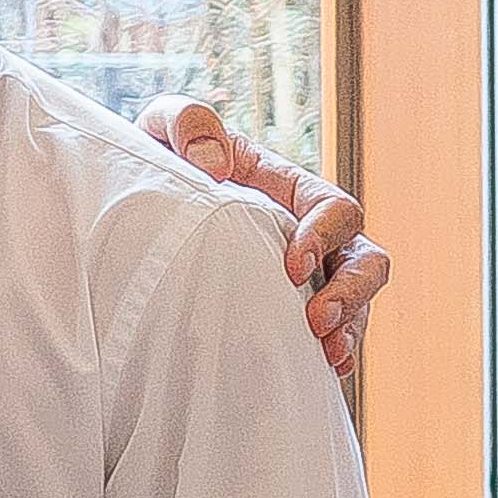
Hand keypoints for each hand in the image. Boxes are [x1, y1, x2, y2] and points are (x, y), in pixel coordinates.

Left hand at [140, 98, 386, 378]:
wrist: (134, 207)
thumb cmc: (160, 160)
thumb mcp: (162, 128)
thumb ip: (187, 123)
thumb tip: (213, 162)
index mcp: (291, 192)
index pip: (334, 210)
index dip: (322, 235)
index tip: (290, 264)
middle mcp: (309, 236)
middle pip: (363, 260)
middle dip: (352, 292)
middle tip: (317, 322)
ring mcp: (303, 278)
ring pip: (355, 303)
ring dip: (350, 330)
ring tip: (328, 356)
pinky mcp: (283, 311)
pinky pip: (324, 335)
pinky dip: (331, 353)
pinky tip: (321, 374)